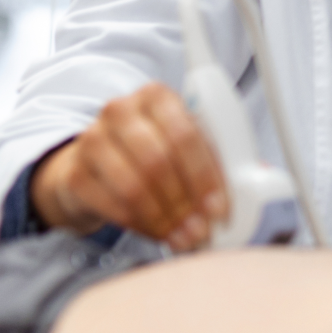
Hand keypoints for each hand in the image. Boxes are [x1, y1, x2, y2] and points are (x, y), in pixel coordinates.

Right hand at [33, 83, 227, 250]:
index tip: (220, 207)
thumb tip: (257, 182)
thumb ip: (220, 158)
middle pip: (158, 161)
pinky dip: (141, 226)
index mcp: (158, 96)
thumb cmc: (156, 151)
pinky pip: (111, 205)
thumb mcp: (189, 146)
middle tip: (202, 229)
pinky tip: (159, 234)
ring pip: (134, 185)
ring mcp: (93, 139)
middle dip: (186, 203)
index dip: (206, 176)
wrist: (99, 163)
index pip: (185, 134)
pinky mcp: (74, 171)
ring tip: (184, 236)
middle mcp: (121, 110)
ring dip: (165, 218)